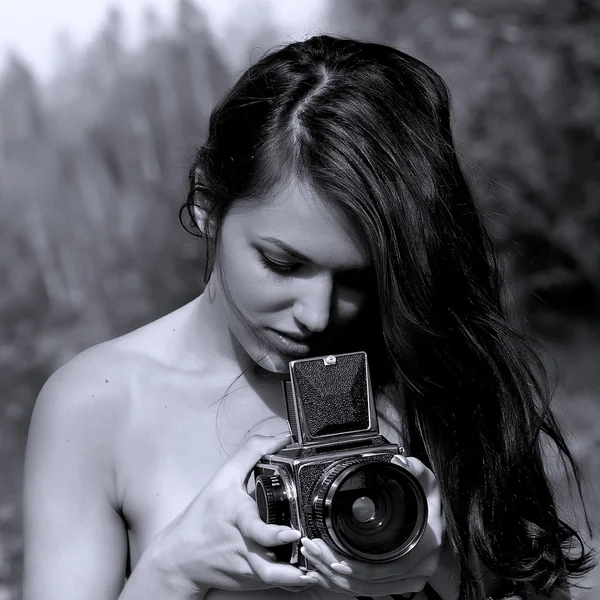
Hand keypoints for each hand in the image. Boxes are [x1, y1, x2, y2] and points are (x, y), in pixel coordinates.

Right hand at [149, 433, 318, 594]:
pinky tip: (307, 574)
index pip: (254, 529)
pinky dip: (291, 582)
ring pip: (276, 581)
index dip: (274, 534)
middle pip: (269, 567)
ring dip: (297, 579)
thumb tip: (282, 438)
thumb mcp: (224, 477)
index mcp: (237, 519)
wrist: (180, 557)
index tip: (292, 534)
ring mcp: (247, 569)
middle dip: (293, 569)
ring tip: (317, 573)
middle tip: (315, 560)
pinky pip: (276, 584)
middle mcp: (243, 547)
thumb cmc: (204, 515)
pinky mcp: (250, 582)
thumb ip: (253, 452)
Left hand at [298, 454, 444, 596]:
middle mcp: (419, 568)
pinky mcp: (401, 583)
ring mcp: (411, 579)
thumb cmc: (429, 499)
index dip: (355, 566)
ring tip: (314, 561)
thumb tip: (398, 461)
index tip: (330, 556)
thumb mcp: (424, 479)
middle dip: (335, 569)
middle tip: (313, 551)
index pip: (383, 567)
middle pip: (369, 582)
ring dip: (336, 579)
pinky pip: (371, 590)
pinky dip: (346, 584)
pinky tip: (326, 574)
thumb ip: (412, 468)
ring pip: (367, 589)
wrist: (440, 518)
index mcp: (422, 544)